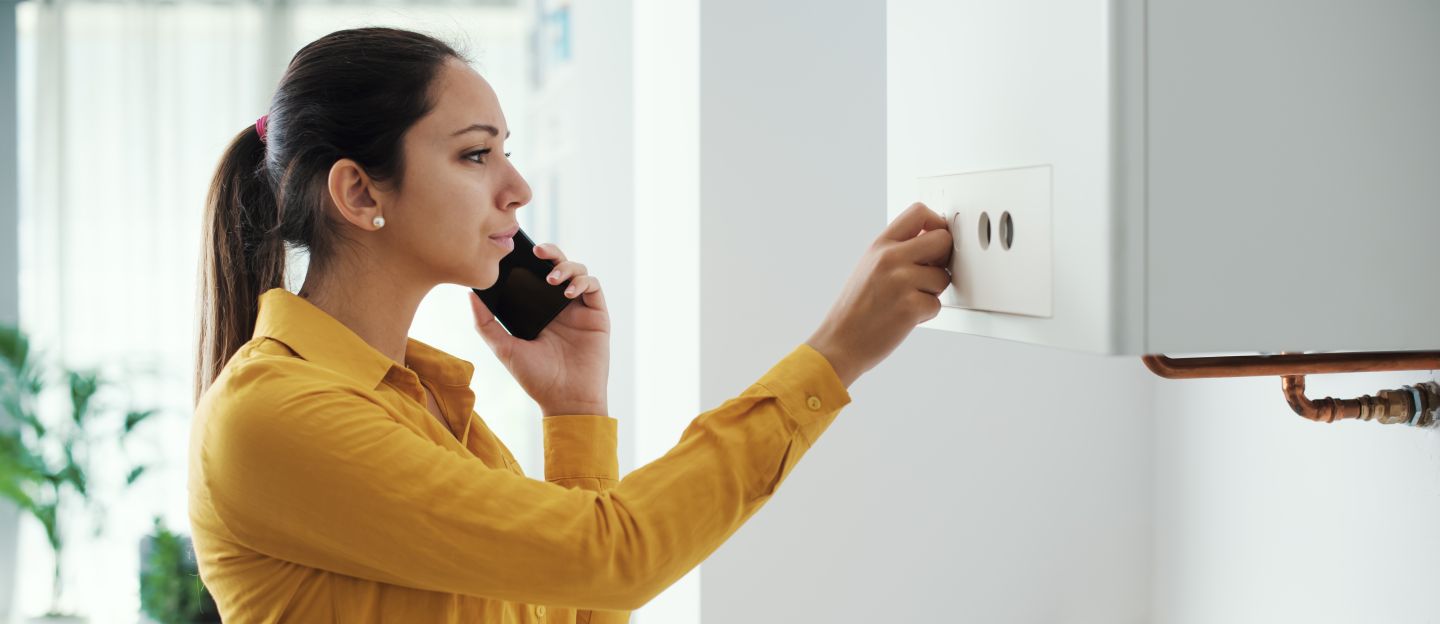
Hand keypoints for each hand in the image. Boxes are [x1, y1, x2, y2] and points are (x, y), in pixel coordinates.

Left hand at [469, 242, 610, 416]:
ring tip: (552, 279)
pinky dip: (582, 281)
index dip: (527, 259)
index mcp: (537, 310)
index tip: (515, 250)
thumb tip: (470, 294)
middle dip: (549, 252)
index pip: (533, 274)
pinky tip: (568, 291)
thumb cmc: (536, 378)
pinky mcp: (597, 314)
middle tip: (537, 250)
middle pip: (557, 265)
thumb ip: (485, 323)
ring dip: (566, 267)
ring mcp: (579, 308)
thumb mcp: (504, 349)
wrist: (566, 400)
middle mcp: (558, 305)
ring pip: (577, 271)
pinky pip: (594, 286)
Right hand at [806, 202, 952, 386]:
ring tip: (906, 301)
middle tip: (928, 274)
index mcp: (880, 245)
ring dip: (932, 292)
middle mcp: (890, 258)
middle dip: (943, 259)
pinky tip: (903, 318)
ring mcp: (901, 281)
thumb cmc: (856, 309)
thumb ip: (897, 251)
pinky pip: (937, 304)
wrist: (839, 342)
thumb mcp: (869, 267)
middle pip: (943, 239)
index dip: (937, 223)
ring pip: (943, 277)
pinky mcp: (910, 306)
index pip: (919, 212)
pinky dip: (925, 314)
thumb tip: (934, 240)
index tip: (935, 239)